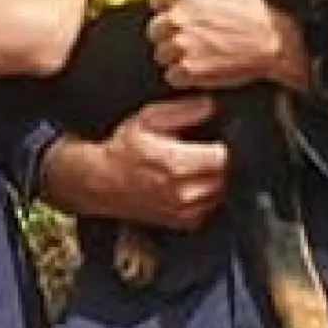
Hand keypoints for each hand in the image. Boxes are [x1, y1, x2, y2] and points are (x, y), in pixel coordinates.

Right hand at [90, 97, 229, 228]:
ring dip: (216, 179)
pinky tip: (190, 183)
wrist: (98, 181)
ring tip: (196, 166)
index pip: (227, 156)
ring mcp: (184, 211)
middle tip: (204, 150)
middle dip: (221, 161)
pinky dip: (206, 195)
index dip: (227, 145)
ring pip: (221, 192)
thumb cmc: (121, 149)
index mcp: (179, 165)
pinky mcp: (183, 222)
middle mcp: (184, 193)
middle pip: (228, 176)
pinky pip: (210, 207)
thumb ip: (184, 110)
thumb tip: (212, 105)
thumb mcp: (148, 118)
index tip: (218, 138)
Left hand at [148, 0, 309, 90]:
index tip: (185, 15)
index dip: (170, 9)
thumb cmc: (259, 5)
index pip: (158, 1)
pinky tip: (206, 66)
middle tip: (196, 37)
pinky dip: (186, 75)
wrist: (279, 37)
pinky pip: (173, 75)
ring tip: (204, 51)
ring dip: (178, 55)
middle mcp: (177, 16)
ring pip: (162, 53)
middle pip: (156, 30)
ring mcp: (181, 44)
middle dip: (171, 34)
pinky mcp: (188, 68)